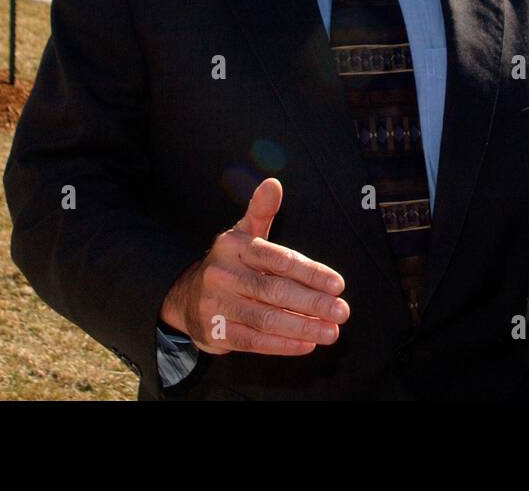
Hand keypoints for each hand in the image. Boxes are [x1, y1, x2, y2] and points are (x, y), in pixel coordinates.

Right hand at [159, 178, 349, 355]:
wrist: (186, 298)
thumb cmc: (229, 264)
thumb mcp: (243, 234)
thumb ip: (261, 210)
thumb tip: (273, 183)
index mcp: (233, 247)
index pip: (279, 259)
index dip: (310, 272)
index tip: (338, 284)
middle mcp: (222, 274)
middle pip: (275, 291)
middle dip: (313, 303)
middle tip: (342, 312)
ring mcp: (217, 305)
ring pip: (266, 319)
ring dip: (303, 327)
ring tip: (332, 332)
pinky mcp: (215, 332)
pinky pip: (254, 341)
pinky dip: (283, 345)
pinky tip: (307, 344)